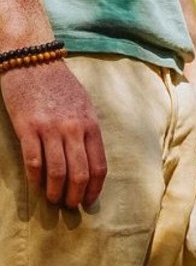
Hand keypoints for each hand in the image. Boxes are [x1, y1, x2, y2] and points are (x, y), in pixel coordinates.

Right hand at [0, 61, 107, 207]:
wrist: (32, 59)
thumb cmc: (59, 84)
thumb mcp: (84, 106)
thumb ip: (88, 131)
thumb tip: (90, 159)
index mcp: (91, 126)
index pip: (99, 166)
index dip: (94, 188)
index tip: (89, 201)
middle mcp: (74, 129)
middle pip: (80, 173)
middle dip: (76, 195)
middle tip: (70, 206)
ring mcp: (50, 128)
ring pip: (58, 171)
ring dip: (56, 191)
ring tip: (54, 200)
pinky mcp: (27, 127)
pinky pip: (34, 160)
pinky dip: (36, 177)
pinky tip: (36, 185)